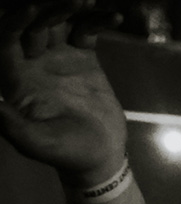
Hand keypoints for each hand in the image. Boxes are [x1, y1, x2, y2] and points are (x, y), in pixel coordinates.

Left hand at [0, 6, 126, 182]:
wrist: (99, 156)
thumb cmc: (65, 153)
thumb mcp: (36, 142)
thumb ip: (11, 124)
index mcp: (14, 74)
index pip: (7, 35)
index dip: (18, 18)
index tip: (36, 6)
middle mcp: (31, 59)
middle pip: (33, 21)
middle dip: (48, 7)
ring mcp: (57, 56)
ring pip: (58, 20)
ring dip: (70, 7)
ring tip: (88, 0)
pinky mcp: (83, 57)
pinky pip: (87, 31)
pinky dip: (98, 21)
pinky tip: (115, 16)